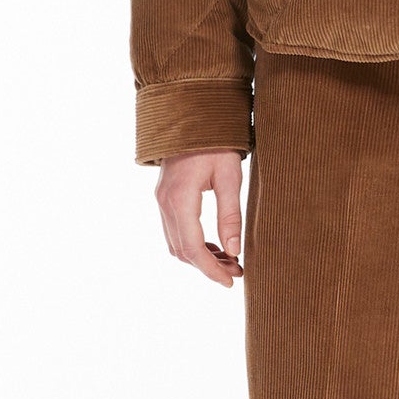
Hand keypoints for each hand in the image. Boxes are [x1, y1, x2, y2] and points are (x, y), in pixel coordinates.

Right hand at [155, 148, 245, 286]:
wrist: (192, 116)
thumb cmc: (216, 142)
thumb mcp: (230, 177)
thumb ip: (231, 216)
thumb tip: (235, 251)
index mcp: (180, 199)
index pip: (194, 248)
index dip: (211, 270)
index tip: (230, 282)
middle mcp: (165, 203)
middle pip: (182, 251)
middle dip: (209, 266)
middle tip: (237, 271)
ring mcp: (161, 201)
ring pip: (176, 244)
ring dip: (201, 257)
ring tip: (230, 261)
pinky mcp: (165, 198)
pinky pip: (175, 231)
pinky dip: (193, 244)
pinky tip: (215, 246)